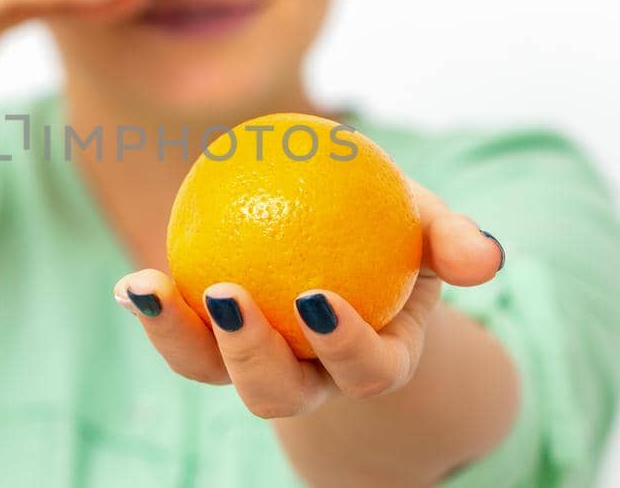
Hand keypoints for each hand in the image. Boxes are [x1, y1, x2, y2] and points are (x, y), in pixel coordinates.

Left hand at [113, 177, 505, 418]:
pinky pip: (180, 331)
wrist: (346, 243)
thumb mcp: (428, 226)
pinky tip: (133, 282)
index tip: (317, 299)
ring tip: (150, 290)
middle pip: (275, 394)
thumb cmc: (395, 232)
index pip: (363, 371)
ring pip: (212, 373)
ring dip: (178, 339)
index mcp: (373, 360)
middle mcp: (310, 377)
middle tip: (227, 298)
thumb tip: (487, 257)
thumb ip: (453, 241)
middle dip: (249, 358)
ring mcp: (254, 364)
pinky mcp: (210, 341)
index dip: (342, 346)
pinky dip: (153, 309)